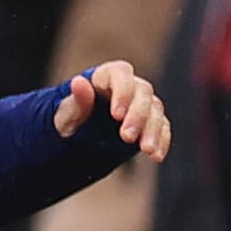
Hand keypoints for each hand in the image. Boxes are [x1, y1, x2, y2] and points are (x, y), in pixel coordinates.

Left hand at [50, 60, 169, 161]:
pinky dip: (162, 141)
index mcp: (106, 77)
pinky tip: (157, 156)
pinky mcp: (150, 121)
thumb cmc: (70, 119)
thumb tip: (78, 82)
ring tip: (146, 150)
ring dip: (153, 131)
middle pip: (142, 93)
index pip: (120, 74)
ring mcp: (142, 104)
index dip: (122, 92)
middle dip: (138, 116)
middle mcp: (129, 86)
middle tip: (127, 137)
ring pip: (156, 110)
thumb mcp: (67, 114)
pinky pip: (163, 128)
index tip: (116, 115)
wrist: (76, 135)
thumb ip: (77, 101)